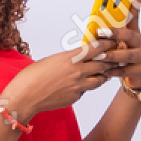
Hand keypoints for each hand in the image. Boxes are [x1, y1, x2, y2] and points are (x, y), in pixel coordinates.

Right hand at [0, 35, 121, 122]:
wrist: (25, 96)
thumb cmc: (33, 76)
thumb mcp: (52, 60)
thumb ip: (69, 58)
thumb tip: (78, 58)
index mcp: (71, 58)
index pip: (96, 49)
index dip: (106, 45)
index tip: (111, 42)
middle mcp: (77, 71)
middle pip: (103, 64)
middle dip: (110, 61)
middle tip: (115, 58)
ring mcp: (78, 86)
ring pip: (99, 80)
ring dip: (103, 75)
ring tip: (105, 73)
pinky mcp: (75, 97)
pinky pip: (85, 90)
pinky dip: (86, 87)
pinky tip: (82, 85)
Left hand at [97, 0, 140, 91]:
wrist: (139, 74)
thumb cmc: (129, 52)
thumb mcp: (126, 38)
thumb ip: (119, 25)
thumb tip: (113, 8)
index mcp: (134, 34)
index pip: (134, 17)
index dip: (135, 7)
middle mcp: (139, 44)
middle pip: (130, 36)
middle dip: (115, 33)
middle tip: (101, 32)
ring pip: (127, 55)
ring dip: (112, 55)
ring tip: (100, 56)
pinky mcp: (139, 71)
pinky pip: (124, 71)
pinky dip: (113, 71)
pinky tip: (103, 71)